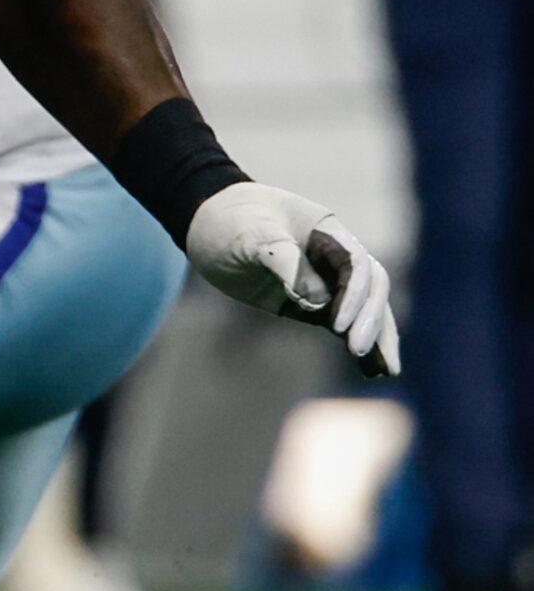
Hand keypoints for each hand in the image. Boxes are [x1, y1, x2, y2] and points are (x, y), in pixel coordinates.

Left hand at [187, 181, 400, 376]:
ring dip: (377, 336)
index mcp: (325, 229)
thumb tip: (317, 300)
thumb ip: (281, 259)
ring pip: (364, 308)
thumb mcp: (247, 233)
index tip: (336, 326)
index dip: (354, 295)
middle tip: (358, 351)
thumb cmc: (227, 220)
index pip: (356, 264)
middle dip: (370, 320)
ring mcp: (324, 278)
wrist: (203, 224)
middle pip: (370, 288)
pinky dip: (357, 341)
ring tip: (387, 371)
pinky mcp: (311, 301)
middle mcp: (332, 254)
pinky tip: (371, 369)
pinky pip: (343, 322)